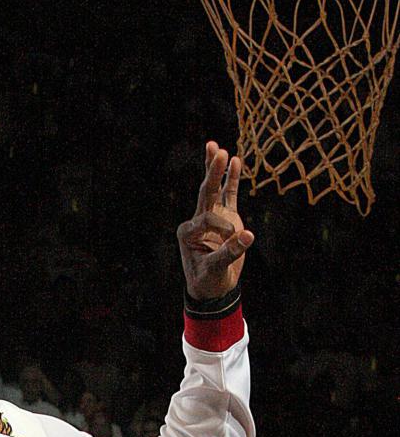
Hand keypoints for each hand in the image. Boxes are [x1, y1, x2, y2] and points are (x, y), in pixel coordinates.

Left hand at [177, 141, 253, 300]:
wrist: (212, 288)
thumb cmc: (209, 280)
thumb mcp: (215, 270)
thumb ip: (230, 253)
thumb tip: (248, 235)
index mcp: (188, 232)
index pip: (208, 218)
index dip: (223, 229)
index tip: (233, 242)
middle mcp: (197, 221)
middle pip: (204, 192)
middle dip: (211, 172)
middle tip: (215, 149)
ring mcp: (211, 217)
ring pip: (213, 189)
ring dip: (215, 169)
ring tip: (216, 147)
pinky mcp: (225, 217)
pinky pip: (228, 195)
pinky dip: (231, 179)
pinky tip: (235, 160)